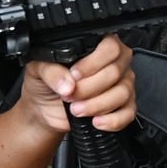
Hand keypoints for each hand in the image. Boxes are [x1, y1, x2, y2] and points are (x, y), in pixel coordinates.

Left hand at [21, 34, 136, 133]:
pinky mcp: (123, 106)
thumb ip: (51, 72)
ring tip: (76, 109)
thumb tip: (67, 83)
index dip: (92, 64)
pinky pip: (128, 113)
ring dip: (97, 105)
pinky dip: (112, 120)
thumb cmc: (45, 84)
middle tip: (70, 96)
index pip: (110, 48)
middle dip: (89, 88)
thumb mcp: (39, 70)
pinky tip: (96, 121)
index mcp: (98, 46)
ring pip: (122, 93)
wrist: (43, 109)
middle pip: (115, 72)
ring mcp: (123, 84)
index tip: (74, 75)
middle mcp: (115, 63)